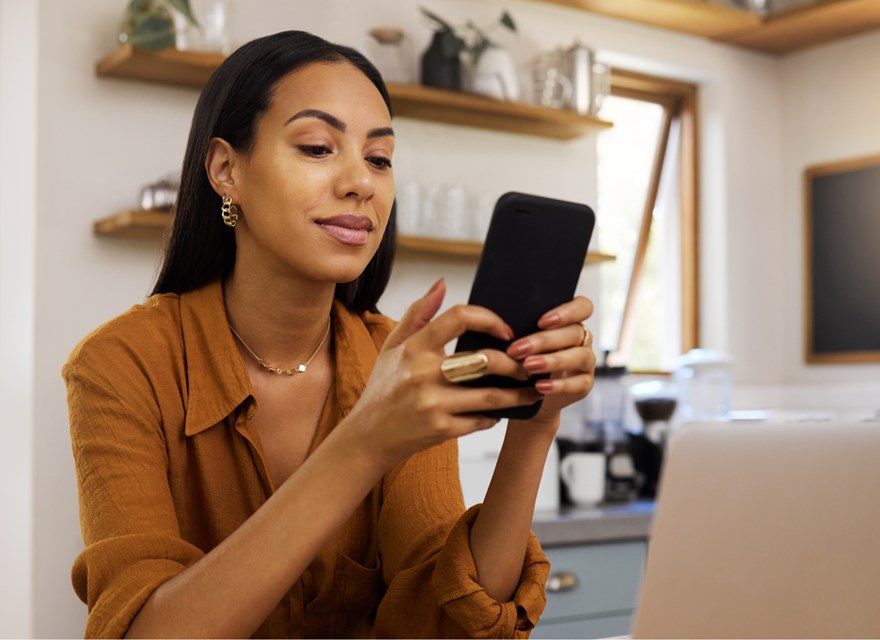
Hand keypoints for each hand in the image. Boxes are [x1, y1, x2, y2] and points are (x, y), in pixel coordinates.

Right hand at [345, 279, 541, 467]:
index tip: (506, 331)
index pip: (459, 318)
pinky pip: (480, 421)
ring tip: (531, 391)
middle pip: (485, 360)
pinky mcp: (440, 430)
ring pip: (491, 395)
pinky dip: (495, 416)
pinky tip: (499, 412)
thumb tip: (442, 284)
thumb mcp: (393, 347)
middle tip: (527, 365)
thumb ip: (418, 314)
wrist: (368, 436)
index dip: (489, 319)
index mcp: (414, 348)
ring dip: (517, 394)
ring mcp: (433, 403)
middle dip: (514, 363)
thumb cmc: (383, 388)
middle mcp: (424, 374)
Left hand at [505, 296, 596, 427]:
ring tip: (527, 366)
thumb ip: (520, 328)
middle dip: (544, 340)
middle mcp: (582, 339)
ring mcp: (586, 362)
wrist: (527, 392)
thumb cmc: (523, 359)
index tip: (541, 322)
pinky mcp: (585, 384)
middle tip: (517, 349)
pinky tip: (539, 386)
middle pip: (574, 332)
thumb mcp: (521, 340)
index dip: (566, 312)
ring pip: (579, 356)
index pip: (582, 306)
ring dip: (552, 361)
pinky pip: (578, 384)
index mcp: (570, 322)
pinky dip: (558, 385)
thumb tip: (499, 322)